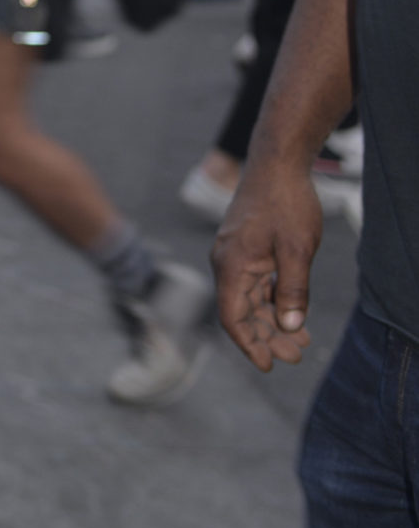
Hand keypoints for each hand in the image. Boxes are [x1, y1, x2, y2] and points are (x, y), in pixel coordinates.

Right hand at [212, 149, 322, 371]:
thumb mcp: (296, 250)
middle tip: (296, 356)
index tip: (270, 365)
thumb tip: (291, 326)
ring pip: (250, 298)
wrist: (277, 162)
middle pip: (242, 312)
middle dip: (267, 337)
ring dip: (273, 320)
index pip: (233, 317)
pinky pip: (255, 282)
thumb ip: (292, 290)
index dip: (250, 344)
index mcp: (231, 266)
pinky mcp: (246, 247)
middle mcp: (226, 262)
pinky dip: (272, 299)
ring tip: (301, 340)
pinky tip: (292, 310)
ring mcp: (235, 254)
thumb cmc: (285, 203)